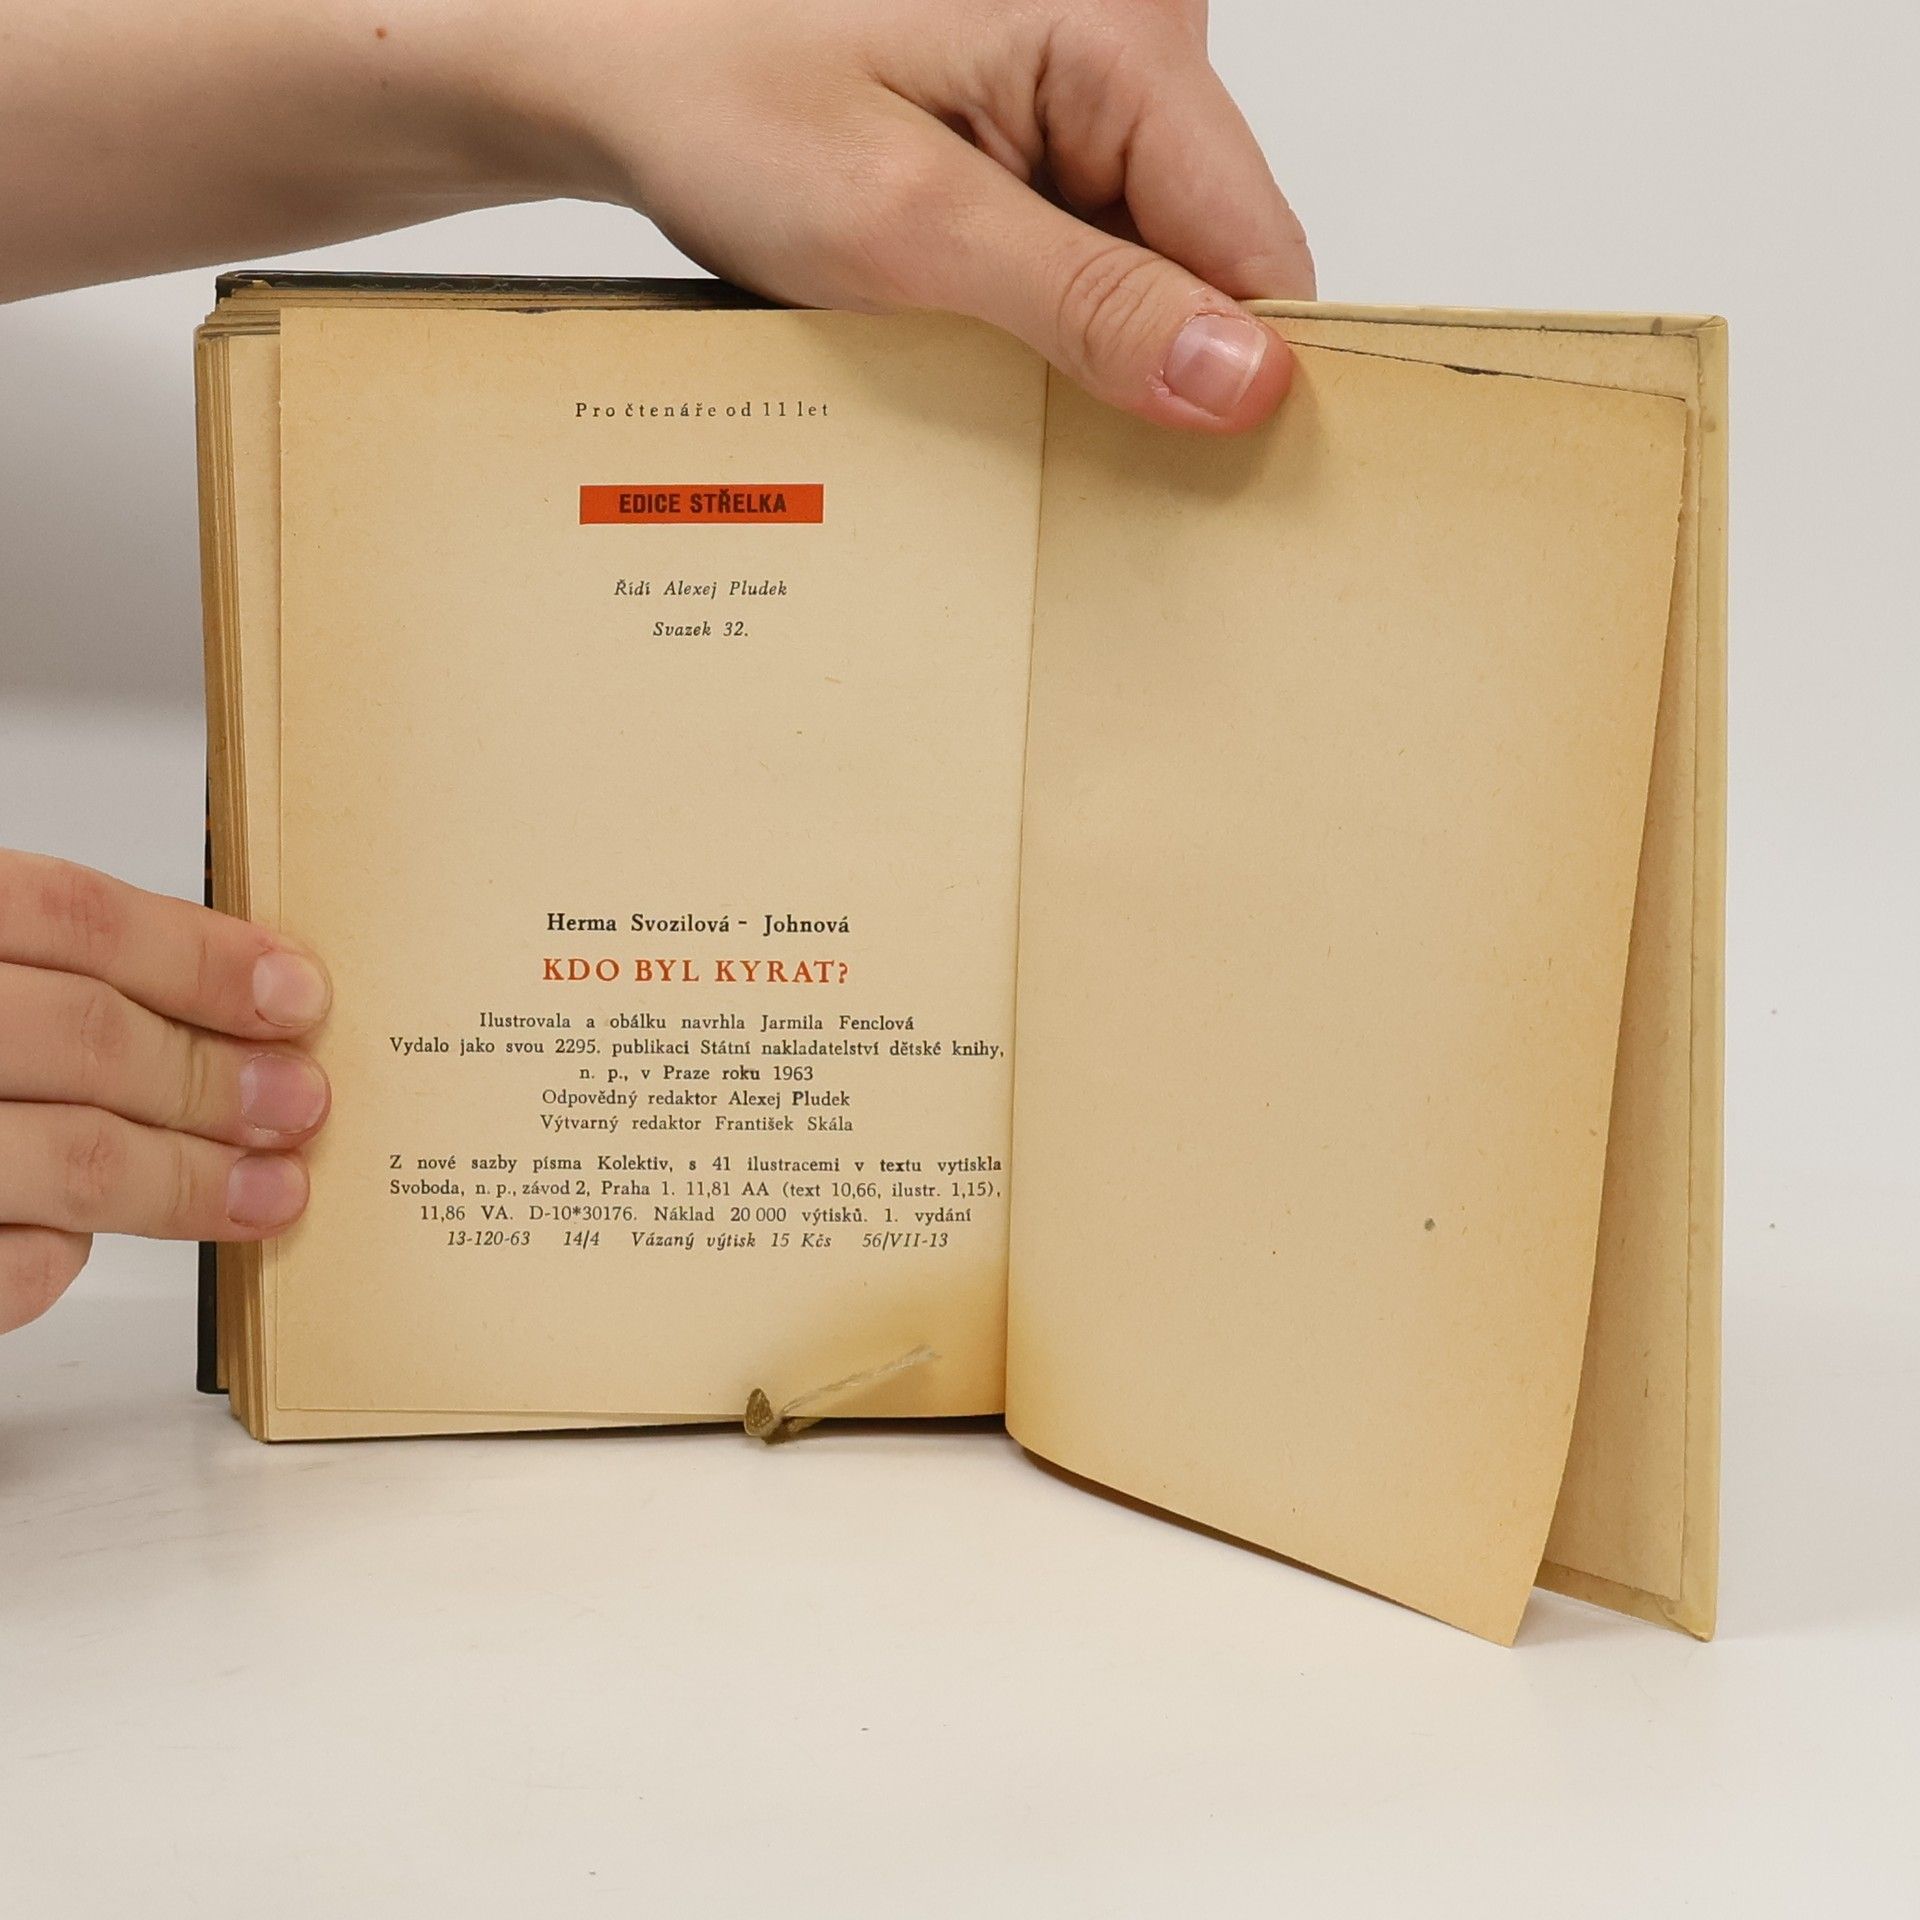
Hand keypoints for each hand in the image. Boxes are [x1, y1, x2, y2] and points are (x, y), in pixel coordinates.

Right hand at [0, 851, 329, 1334]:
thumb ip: (39, 973)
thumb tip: (222, 996)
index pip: (70, 917)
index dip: (200, 956)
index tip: (295, 995)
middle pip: (89, 1038)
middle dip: (219, 1077)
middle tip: (301, 1102)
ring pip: (71, 1156)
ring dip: (189, 1180)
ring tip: (270, 1190)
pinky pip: (10, 1263)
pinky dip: (64, 1254)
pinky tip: (96, 1242)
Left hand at [515, 0, 1314, 430]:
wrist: (621, 70)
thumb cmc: (726, 103)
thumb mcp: (903, 225)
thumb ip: (1082, 304)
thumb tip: (1241, 381)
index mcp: (1120, 36)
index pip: (1258, 241)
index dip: (1241, 369)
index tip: (1195, 476)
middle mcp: (1129, 47)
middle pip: (1216, 258)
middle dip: (1158, 364)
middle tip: (1057, 433)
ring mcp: (1089, 97)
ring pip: (1158, 271)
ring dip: (1097, 352)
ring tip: (991, 369)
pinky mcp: (1046, 141)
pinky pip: (1098, 259)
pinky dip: (1055, 326)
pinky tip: (983, 344)